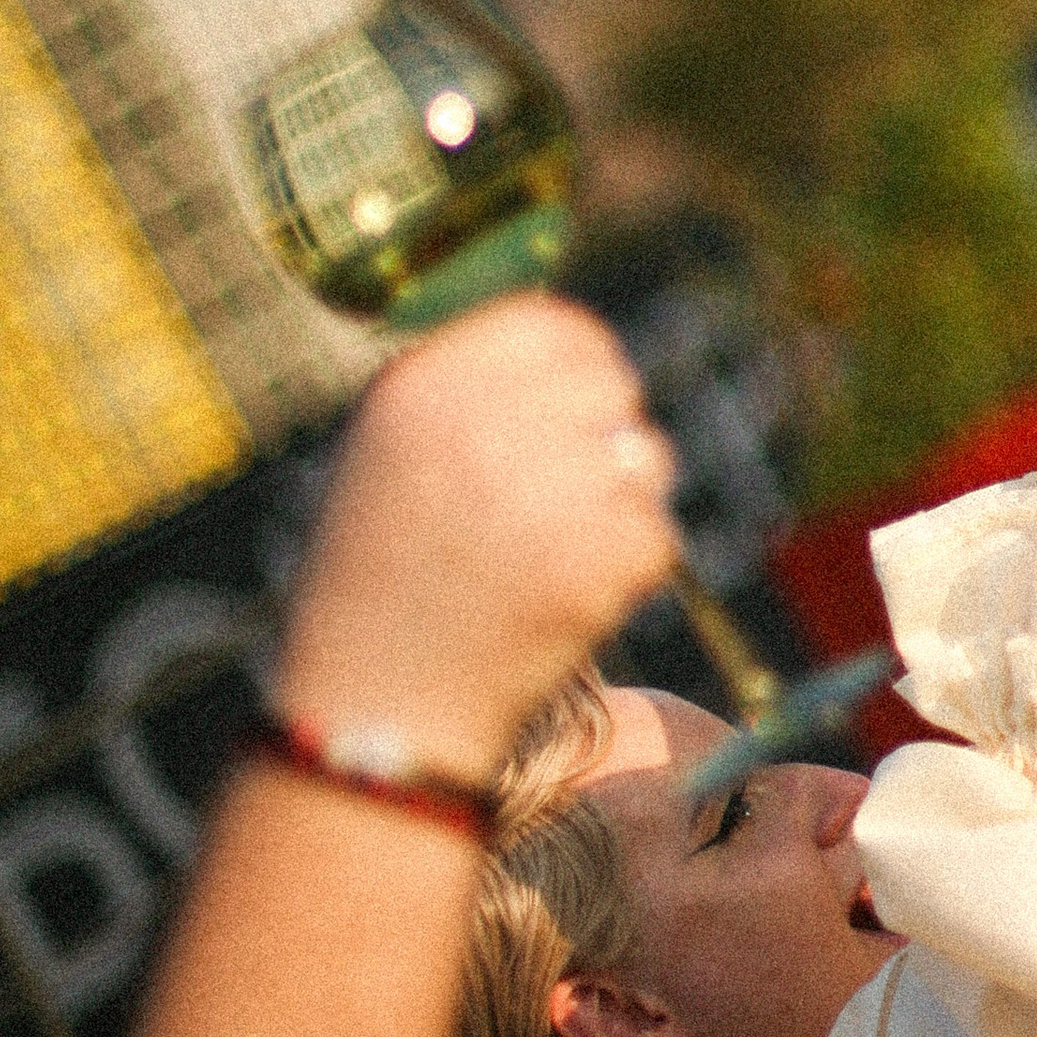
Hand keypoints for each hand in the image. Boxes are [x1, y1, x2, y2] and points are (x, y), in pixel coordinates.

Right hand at [272, 295, 678, 784]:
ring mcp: (558, 487)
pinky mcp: (609, 555)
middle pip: (616, 387)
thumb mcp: (395, 451)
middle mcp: (494, 420)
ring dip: (620, 503)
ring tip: (544, 557)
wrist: (378, 709)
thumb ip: (481, 388)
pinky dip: (625, 573)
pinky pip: (657, 535)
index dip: (577, 370)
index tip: (568, 414)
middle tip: (557, 502)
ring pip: (647, 458)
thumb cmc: (384, 576)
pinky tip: (559, 605)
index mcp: (430, 381)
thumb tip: (586, 352)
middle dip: (604, 437)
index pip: (559, 326)